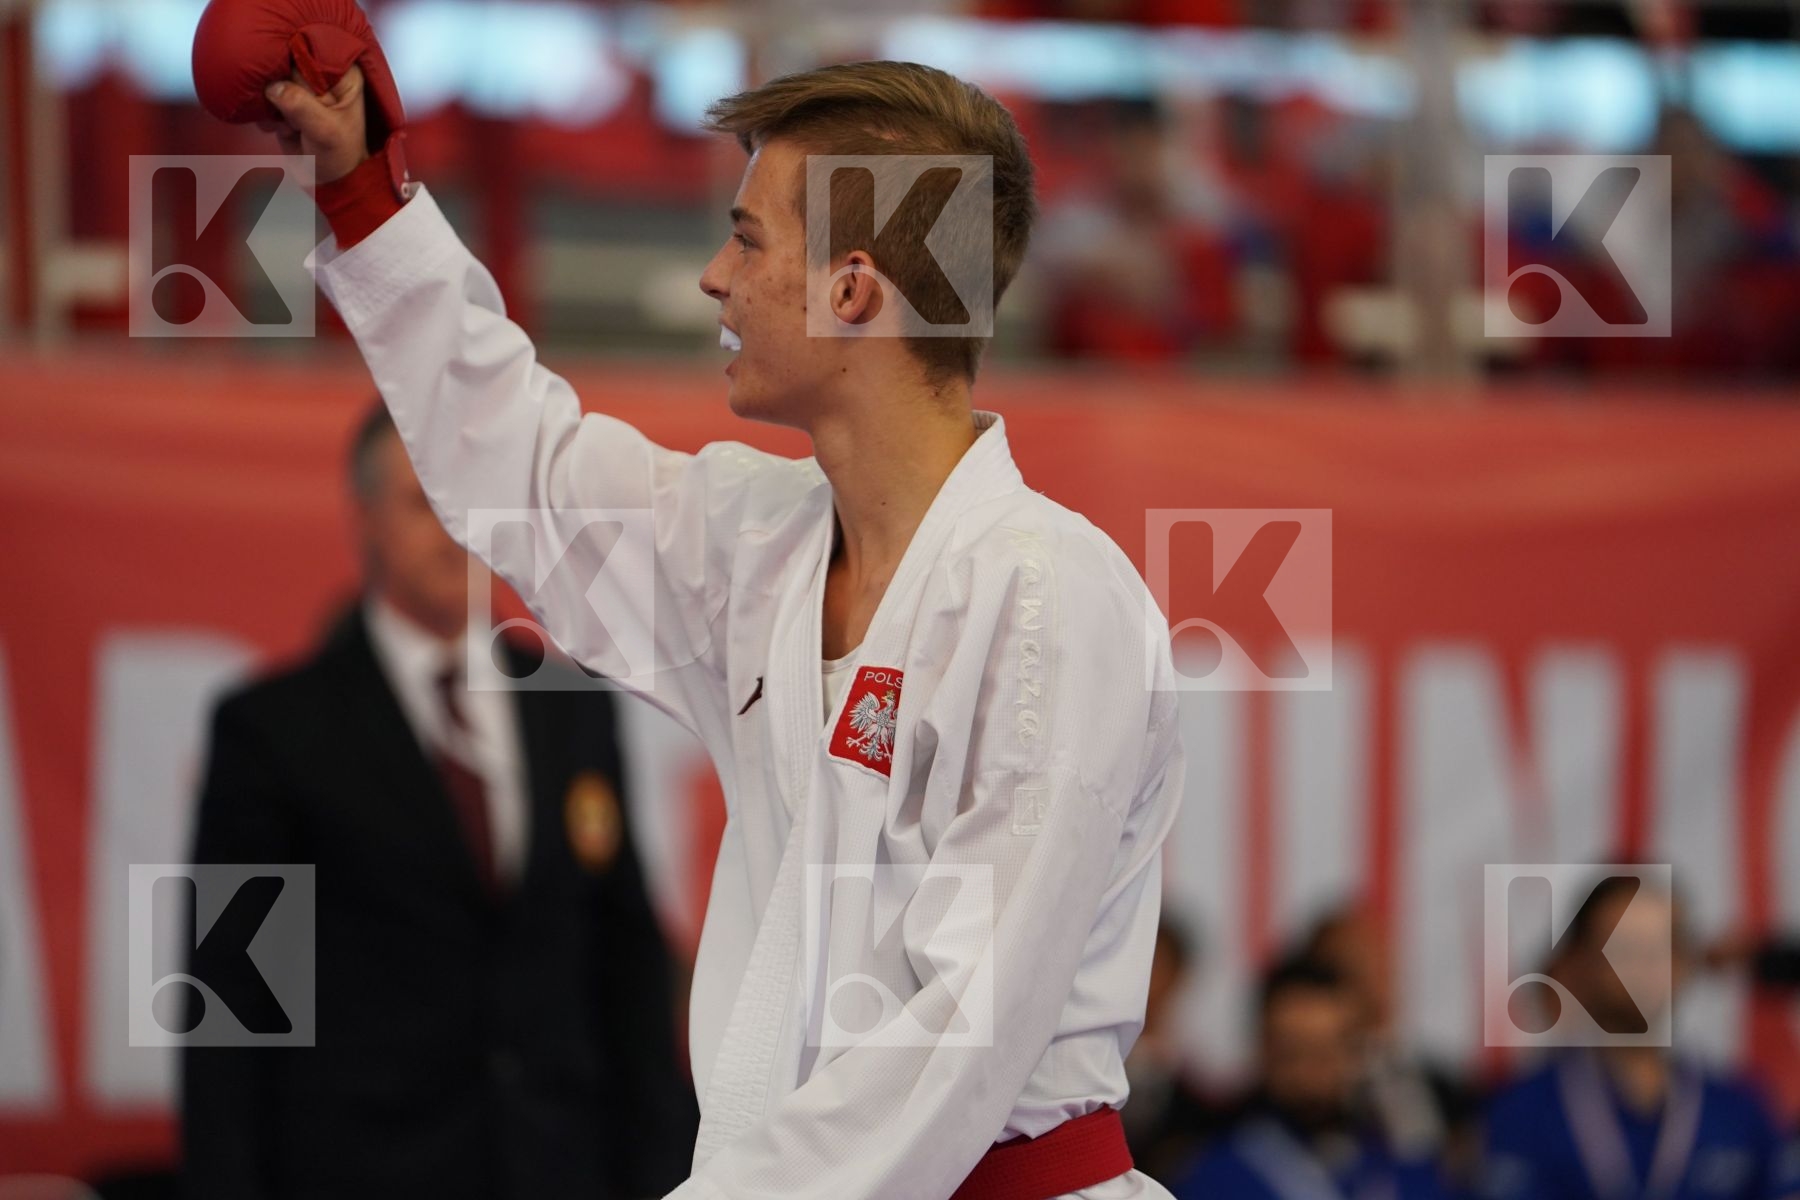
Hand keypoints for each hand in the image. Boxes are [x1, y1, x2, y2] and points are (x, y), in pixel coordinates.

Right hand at [258, 65, 368, 184]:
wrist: (330, 180)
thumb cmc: (338, 155)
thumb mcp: (324, 131)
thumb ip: (300, 106)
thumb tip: (273, 87)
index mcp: (343, 75)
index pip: (310, 54)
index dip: (295, 68)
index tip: (288, 87)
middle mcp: (323, 76)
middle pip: (287, 65)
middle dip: (283, 90)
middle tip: (292, 116)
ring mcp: (302, 89)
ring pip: (273, 80)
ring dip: (273, 104)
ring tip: (290, 127)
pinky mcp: (286, 102)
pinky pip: (265, 97)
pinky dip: (267, 114)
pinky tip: (281, 130)